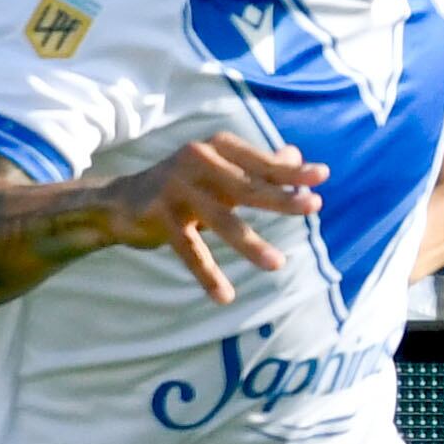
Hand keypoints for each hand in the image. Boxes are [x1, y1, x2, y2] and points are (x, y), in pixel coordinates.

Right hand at [99, 134, 323, 304]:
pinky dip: (207, 274)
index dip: (291, 172)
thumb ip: (257, 166)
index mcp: (218, 148)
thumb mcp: (220, 171)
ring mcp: (177, 187)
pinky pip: (190, 250)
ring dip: (250, 244)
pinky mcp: (159, 215)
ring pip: (222, 220)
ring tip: (277, 264)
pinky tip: (225, 296)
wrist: (122, 200)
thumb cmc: (184, 184)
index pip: (261, 162)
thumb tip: (296, 155)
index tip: (322, 177)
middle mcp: (198, 160)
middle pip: (248, 186)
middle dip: (281, 198)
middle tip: (313, 207)